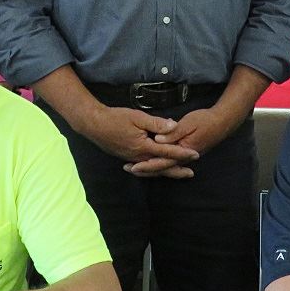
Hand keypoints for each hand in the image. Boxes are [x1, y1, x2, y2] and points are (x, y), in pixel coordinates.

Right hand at [81, 106, 198, 177]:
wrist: (94, 125)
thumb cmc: (115, 118)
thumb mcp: (138, 117)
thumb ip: (157, 123)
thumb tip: (174, 126)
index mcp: (144, 147)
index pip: (167, 152)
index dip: (182, 153)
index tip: (195, 155)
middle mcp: (139, 157)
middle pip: (161, 167)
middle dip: (177, 169)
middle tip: (191, 173)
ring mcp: (132, 159)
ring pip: (153, 169)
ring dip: (166, 171)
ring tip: (178, 173)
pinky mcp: (127, 158)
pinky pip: (144, 168)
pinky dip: (153, 170)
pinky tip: (157, 170)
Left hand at [125, 106, 240, 177]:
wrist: (222, 122)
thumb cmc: (205, 120)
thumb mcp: (188, 123)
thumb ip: (173, 132)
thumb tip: (157, 140)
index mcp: (182, 151)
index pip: (162, 161)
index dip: (147, 164)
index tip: (134, 166)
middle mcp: (183, 157)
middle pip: (162, 167)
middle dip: (145, 169)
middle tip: (129, 169)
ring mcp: (184, 156)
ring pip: (165, 166)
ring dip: (150, 167)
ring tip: (135, 167)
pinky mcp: (184, 152)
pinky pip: (169, 161)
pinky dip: (158, 162)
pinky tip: (150, 161)